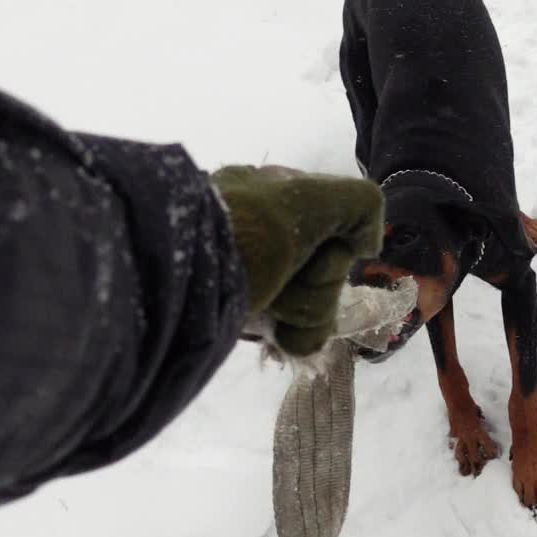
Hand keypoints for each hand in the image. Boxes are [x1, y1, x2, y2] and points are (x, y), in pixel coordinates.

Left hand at [211, 164, 383, 355]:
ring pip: (316, 307)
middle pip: (330, 272)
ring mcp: (258, 278)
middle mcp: (269, 236)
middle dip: (315, 287)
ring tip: (268, 310)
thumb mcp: (304, 199)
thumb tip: (366, 246)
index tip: (313, 251)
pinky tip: (273, 334)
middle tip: (281, 281)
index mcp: (277, 197)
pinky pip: (296, 334)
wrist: (170, 286)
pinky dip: (293, 338)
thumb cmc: (240, 236)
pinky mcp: (247, 315)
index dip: (335, 250)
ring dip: (302, 313)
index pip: (341, 231)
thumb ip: (358, 205)